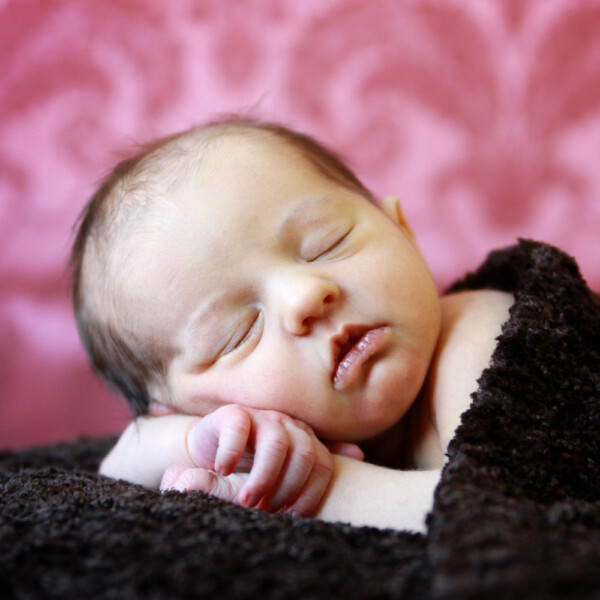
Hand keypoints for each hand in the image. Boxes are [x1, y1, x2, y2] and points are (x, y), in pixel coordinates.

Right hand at [160, 404, 362, 517]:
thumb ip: (315, 464)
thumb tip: (359, 453)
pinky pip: (239, 428)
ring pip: (276, 442)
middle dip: (287, 488)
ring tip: (248, 500)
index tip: (292, 516)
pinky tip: (223, 472)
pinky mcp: (232, 414)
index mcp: (304, 438)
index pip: (323, 465)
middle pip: (304, 453)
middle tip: (267, 509)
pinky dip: (232, 454)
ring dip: (263, 477)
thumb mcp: (283, 471)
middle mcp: (287, 424)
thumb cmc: (250, 464)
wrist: (210, 449)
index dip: (310, 495)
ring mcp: (261, 417)